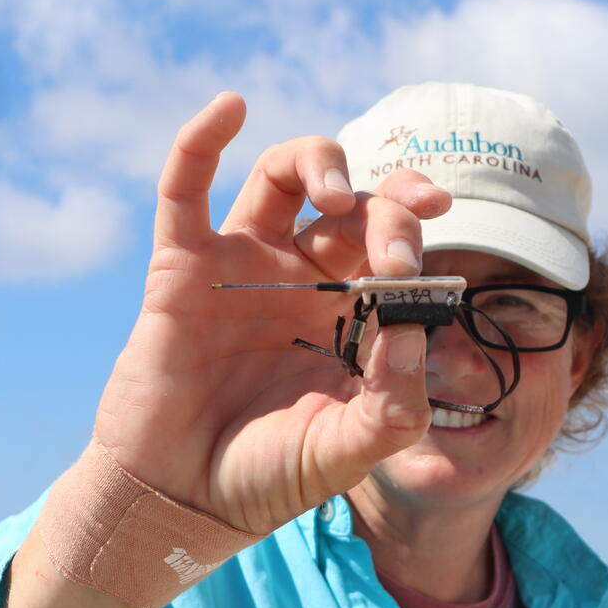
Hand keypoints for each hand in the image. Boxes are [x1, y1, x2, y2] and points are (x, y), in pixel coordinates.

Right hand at [92, 92, 449, 533]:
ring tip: (336, 191)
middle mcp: (301, 278)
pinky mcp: (181, 268)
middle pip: (352, 205)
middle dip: (385, 210)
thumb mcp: (349, 449)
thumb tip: (415, 331)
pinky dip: (201, 142)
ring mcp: (242, 266)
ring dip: (317, 161)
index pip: (394, 247)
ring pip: (283, 176)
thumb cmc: (268, 476)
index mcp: (349, 314)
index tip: (426, 249)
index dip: (413, 234)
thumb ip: (394, 403)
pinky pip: (185, 191)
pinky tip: (231, 106)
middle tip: (395, 251)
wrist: (182, 502)